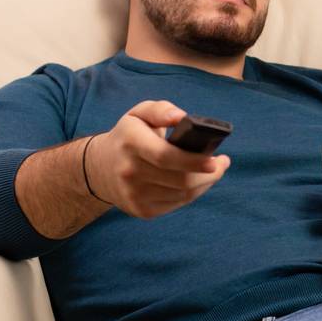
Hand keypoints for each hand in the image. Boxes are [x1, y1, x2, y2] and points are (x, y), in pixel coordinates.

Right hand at [87, 101, 229, 218]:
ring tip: (213, 171)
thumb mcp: (139, 114)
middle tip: (222, 163)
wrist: (99, 168)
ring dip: (205, 183)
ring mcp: (134, 195)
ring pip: (183, 194)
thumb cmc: (129, 136)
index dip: (193, 161)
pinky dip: (193, 193)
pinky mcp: (141, 210)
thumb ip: (160, 110)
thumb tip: (181, 117)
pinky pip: (177, 204)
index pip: (165, 156)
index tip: (217, 160)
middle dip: (210, 174)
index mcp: (130, 143)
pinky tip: (196, 182)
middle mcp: (129, 172)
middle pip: (180, 180)